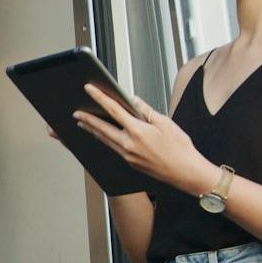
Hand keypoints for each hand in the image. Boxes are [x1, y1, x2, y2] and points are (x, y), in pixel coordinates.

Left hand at [72, 84, 218, 194]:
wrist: (185, 173)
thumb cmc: (180, 149)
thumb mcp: (165, 123)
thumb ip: (146, 111)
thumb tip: (133, 101)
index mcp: (137, 132)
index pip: (113, 110)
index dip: (99, 98)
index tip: (89, 89)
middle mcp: (128, 145)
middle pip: (102, 128)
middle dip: (87, 119)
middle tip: (76, 112)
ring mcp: (128, 156)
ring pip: (105, 140)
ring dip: (93, 130)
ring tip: (83, 123)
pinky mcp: (130, 163)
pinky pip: (113, 148)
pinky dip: (105, 140)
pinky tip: (103, 136)